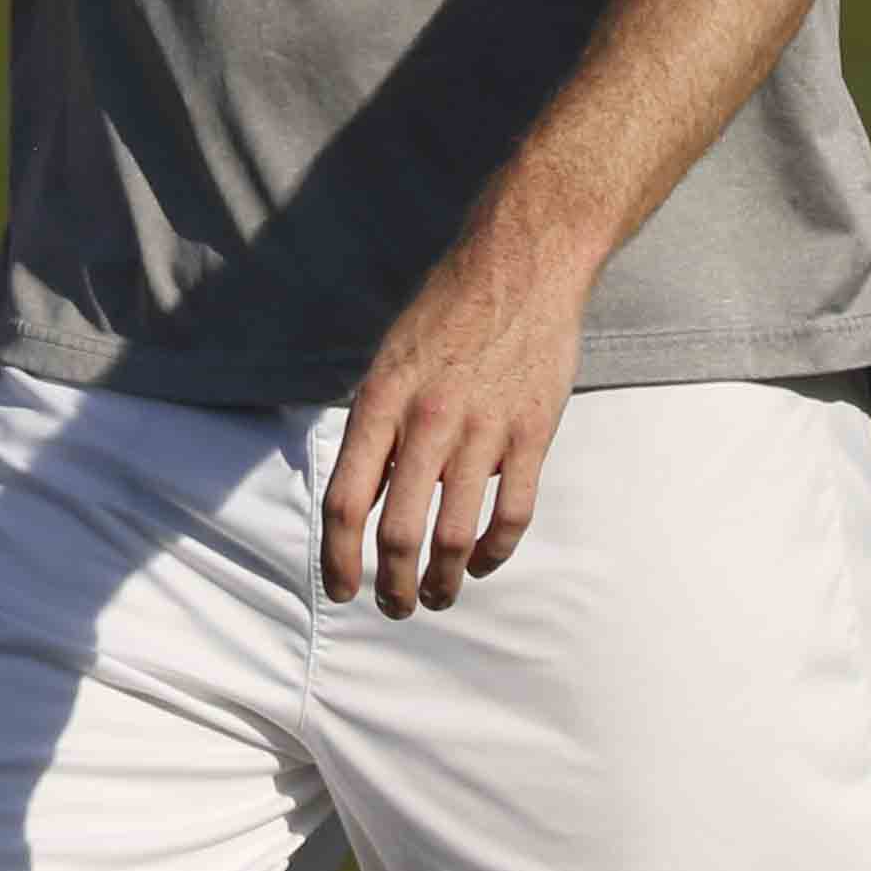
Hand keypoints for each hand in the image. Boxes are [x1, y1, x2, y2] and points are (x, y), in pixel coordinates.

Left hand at [325, 231, 591, 617]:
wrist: (522, 264)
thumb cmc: (448, 310)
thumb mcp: (391, 359)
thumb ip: (378, 428)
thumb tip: (368, 498)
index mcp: (381, 401)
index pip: (346, 501)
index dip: (338, 559)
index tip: (342, 589)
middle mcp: (428, 420)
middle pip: (400, 532)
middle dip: (393, 585)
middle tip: (395, 606)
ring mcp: (484, 429)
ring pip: (455, 535)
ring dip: (444, 581)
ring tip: (439, 597)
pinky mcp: (532, 433)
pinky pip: (512, 514)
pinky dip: (495, 552)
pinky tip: (483, 562)